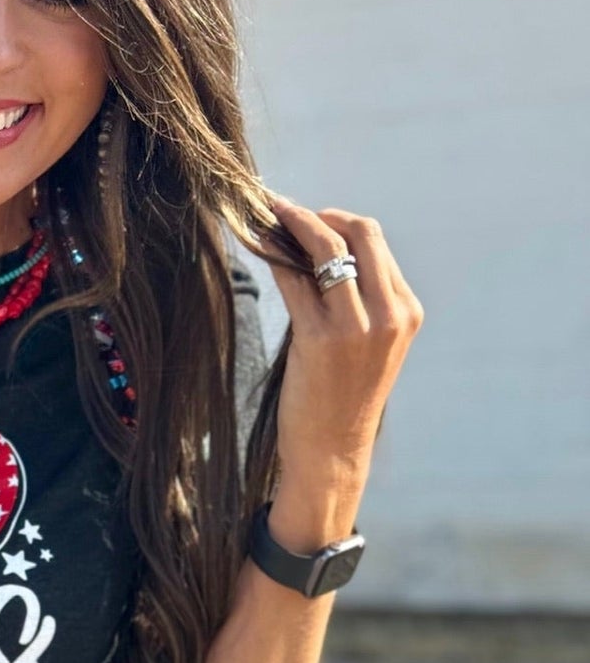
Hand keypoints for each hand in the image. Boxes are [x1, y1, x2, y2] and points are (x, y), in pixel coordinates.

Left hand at [247, 195, 424, 484]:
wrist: (333, 451)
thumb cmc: (343, 399)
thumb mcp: (368, 345)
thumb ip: (360, 301)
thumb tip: (317, 251)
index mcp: (406, 311)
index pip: (376, 244)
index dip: (339, 222)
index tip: (308, 218)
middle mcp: (389, 314)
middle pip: (359, 233)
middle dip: (319, 215)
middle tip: (284, 211)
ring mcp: (357, 327)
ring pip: (326, 249)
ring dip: (292, 224)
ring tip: (266, 216)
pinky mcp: (320, 339)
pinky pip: (294, 278)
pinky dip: (273, 254)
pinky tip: (256, 243)